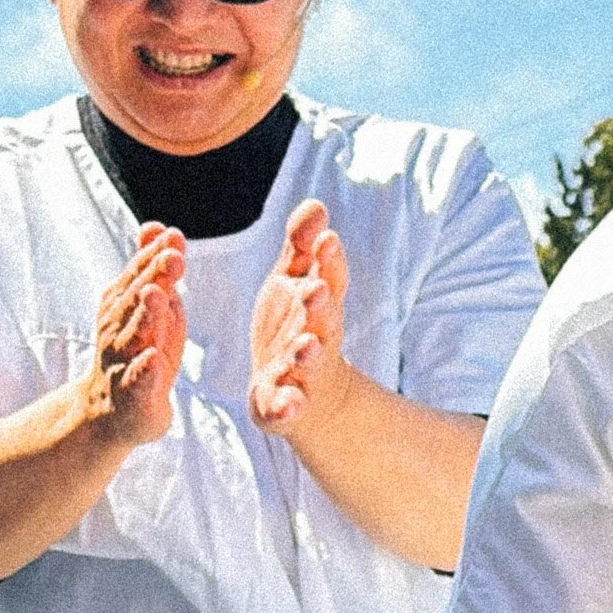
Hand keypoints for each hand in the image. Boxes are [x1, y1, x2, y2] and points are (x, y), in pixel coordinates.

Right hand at [89, 225, 186, 447]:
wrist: (109, 412)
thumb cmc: (136, 352)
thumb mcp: (148, 307)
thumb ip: (151, 267)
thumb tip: (157, 226)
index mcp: (123, 305)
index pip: (139, 274)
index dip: (154, 255)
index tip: (173, 236)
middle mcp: (118, 328)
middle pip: (135, 299)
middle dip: (153, 276)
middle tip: (173, 257)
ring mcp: (122, 362)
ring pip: (132, 335)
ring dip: (145, 315)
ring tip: (158, 296)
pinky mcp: (130, 395)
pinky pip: (135, 382)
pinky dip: (142, 371)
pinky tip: (152, 360)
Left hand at [248, 201, 348, 440]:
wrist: (303, 392)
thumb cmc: (295, 325)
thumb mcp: (292, 281)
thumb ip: (301, 246)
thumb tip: (316, 204)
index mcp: (318, 304)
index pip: (329, 279)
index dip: (329, 262)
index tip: (327, 240)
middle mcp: (315, 336)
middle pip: (323, 321)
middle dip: (320, 306)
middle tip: (317, 291)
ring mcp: (302, 373)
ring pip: (309, 363)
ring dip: (309, 355)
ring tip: (307, 347)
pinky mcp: (283, 405)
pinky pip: (286, 408)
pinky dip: (288, 408)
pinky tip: (287, 406)